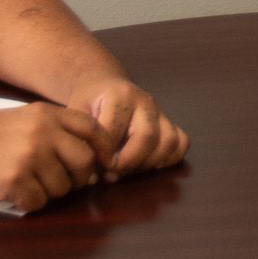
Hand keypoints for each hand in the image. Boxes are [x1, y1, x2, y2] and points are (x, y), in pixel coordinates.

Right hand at [0, 102, 113, 211]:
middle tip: (59, 183)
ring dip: (47, 193)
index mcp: (44, 115)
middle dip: (77, 179)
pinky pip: (38, 203)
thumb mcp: (19, 120)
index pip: (92, 129)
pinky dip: (27, 204)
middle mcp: (41, 132)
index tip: (104, 165)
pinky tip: (10, 192)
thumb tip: (88, 158)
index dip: (104, 149)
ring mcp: (28, 157)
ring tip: (24, 183)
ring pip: (62, 188)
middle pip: (84, 163)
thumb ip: (52, 132)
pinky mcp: (13, 181)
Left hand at [68, 77, 189, 178]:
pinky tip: (146, 162)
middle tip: (111, 172)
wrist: (104, 84)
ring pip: (169, 142)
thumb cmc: (89, 101)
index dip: (103, 154)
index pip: (114, 130)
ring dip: (148, 163)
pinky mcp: (170, 123)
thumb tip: (92, 174)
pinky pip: (181, 144)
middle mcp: (146, 101)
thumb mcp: (76, 112)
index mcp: (120, 95)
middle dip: (128, 162)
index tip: (94, 165)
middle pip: (148, 137)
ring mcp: (161, 112)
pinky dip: (168, 158)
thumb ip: (82, 138)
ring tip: (128, 168)